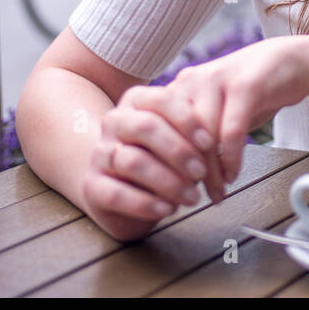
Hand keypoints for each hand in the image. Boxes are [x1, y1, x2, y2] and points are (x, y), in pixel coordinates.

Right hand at [80, 82, 217, 241]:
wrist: (122, 187)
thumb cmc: (161, 157)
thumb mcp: (178, 140)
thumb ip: (192, 136)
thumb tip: (216, 146)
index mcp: (136, 101)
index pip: (161, 100)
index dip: (187, 120)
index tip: (210, 143)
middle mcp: (114, 121)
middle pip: (145, 127)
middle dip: (179, 151)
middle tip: (202, 172)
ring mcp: (100, 153)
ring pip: (132, 161)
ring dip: (168, 181)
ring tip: (192, 197)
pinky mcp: (91, 185)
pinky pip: (117, 193)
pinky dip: (146, 203)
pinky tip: (167, 210)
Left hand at [95, 35, 308, 232]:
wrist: (289, 61)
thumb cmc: (249, 93)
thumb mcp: (214, 112)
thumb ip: (194, 137)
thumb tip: (176, 178)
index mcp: (178, 88)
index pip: (159, 133)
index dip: (163, 166)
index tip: (170, 192)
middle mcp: (191, 81)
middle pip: (179, 137)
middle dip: (185, 174)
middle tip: (192, 199)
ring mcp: (217, 81)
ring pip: (204, 137)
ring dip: (211, 172)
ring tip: (216, 192)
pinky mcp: (245, 86)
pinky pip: (232, 131)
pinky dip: (231, 158)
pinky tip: (233, 173)